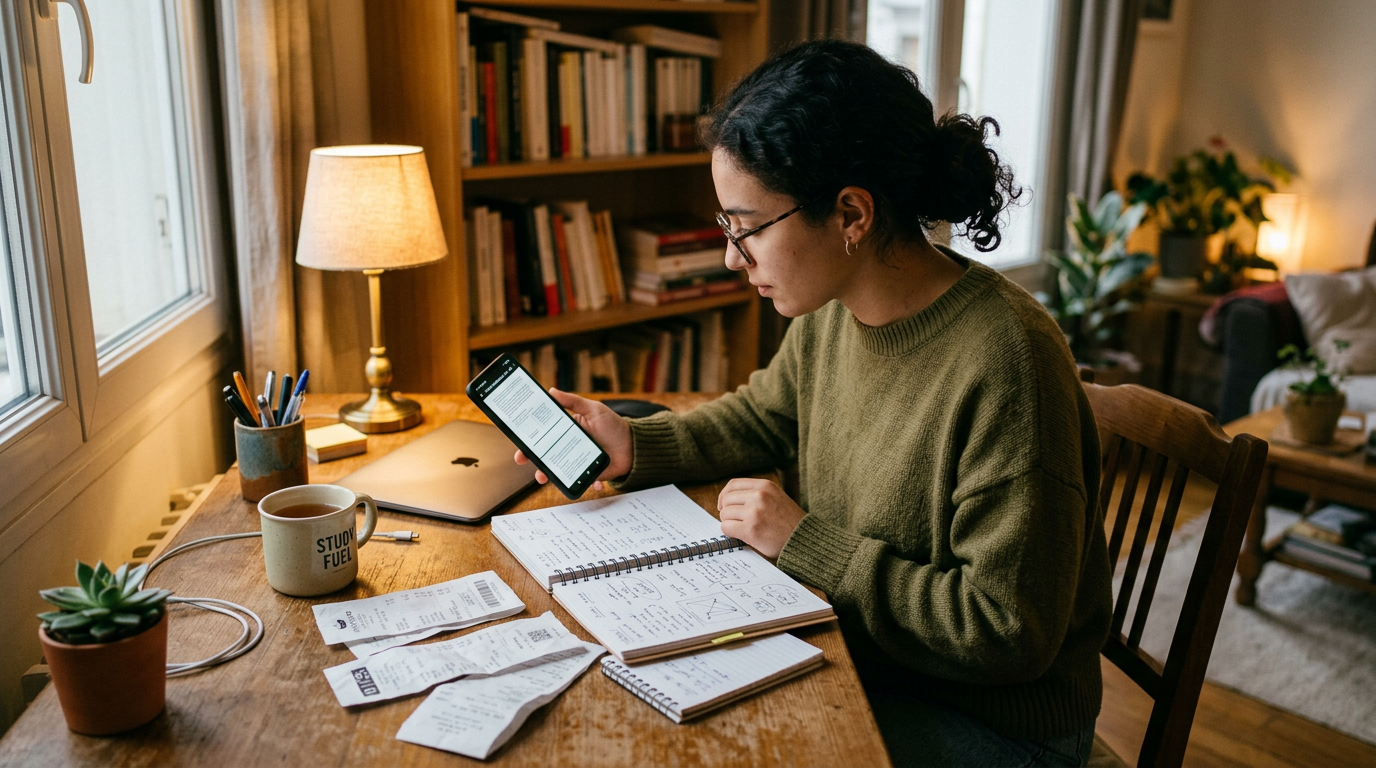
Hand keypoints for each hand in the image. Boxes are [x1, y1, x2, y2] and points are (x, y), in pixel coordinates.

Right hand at [514, 389, 631, 489]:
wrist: (634, 447)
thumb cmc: (613, 426)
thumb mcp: (593, 409)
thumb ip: (573, 401)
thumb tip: (551, 391)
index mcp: (567, 430)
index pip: (544, 434)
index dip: (530, 438)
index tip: (519, 441)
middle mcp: (569, 446)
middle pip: (545, 454)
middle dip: (531, 458)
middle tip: (522, 459)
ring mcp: (576, 461)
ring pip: (556, 470)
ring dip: (547, 474)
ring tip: (543, 477)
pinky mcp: (586, 474)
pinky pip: (577, 481)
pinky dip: (577, 484)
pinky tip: (581, 484)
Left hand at [717, 478, 804, 558]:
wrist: (803, 540)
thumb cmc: (788, 521)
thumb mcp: (775, 496)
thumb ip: (755, 493)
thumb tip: (726, 499)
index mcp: (765, 485)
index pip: (733, 484)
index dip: (724, 495)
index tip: (723, 505)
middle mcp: (759, 496)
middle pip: (727, 500)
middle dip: (727, 511)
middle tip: (736, 521)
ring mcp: (754, 512)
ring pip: (725, 514)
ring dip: (729, 522)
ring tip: (742, 528)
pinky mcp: (751, 529)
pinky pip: (726, 527)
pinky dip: (730, 532)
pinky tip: (740, 535)